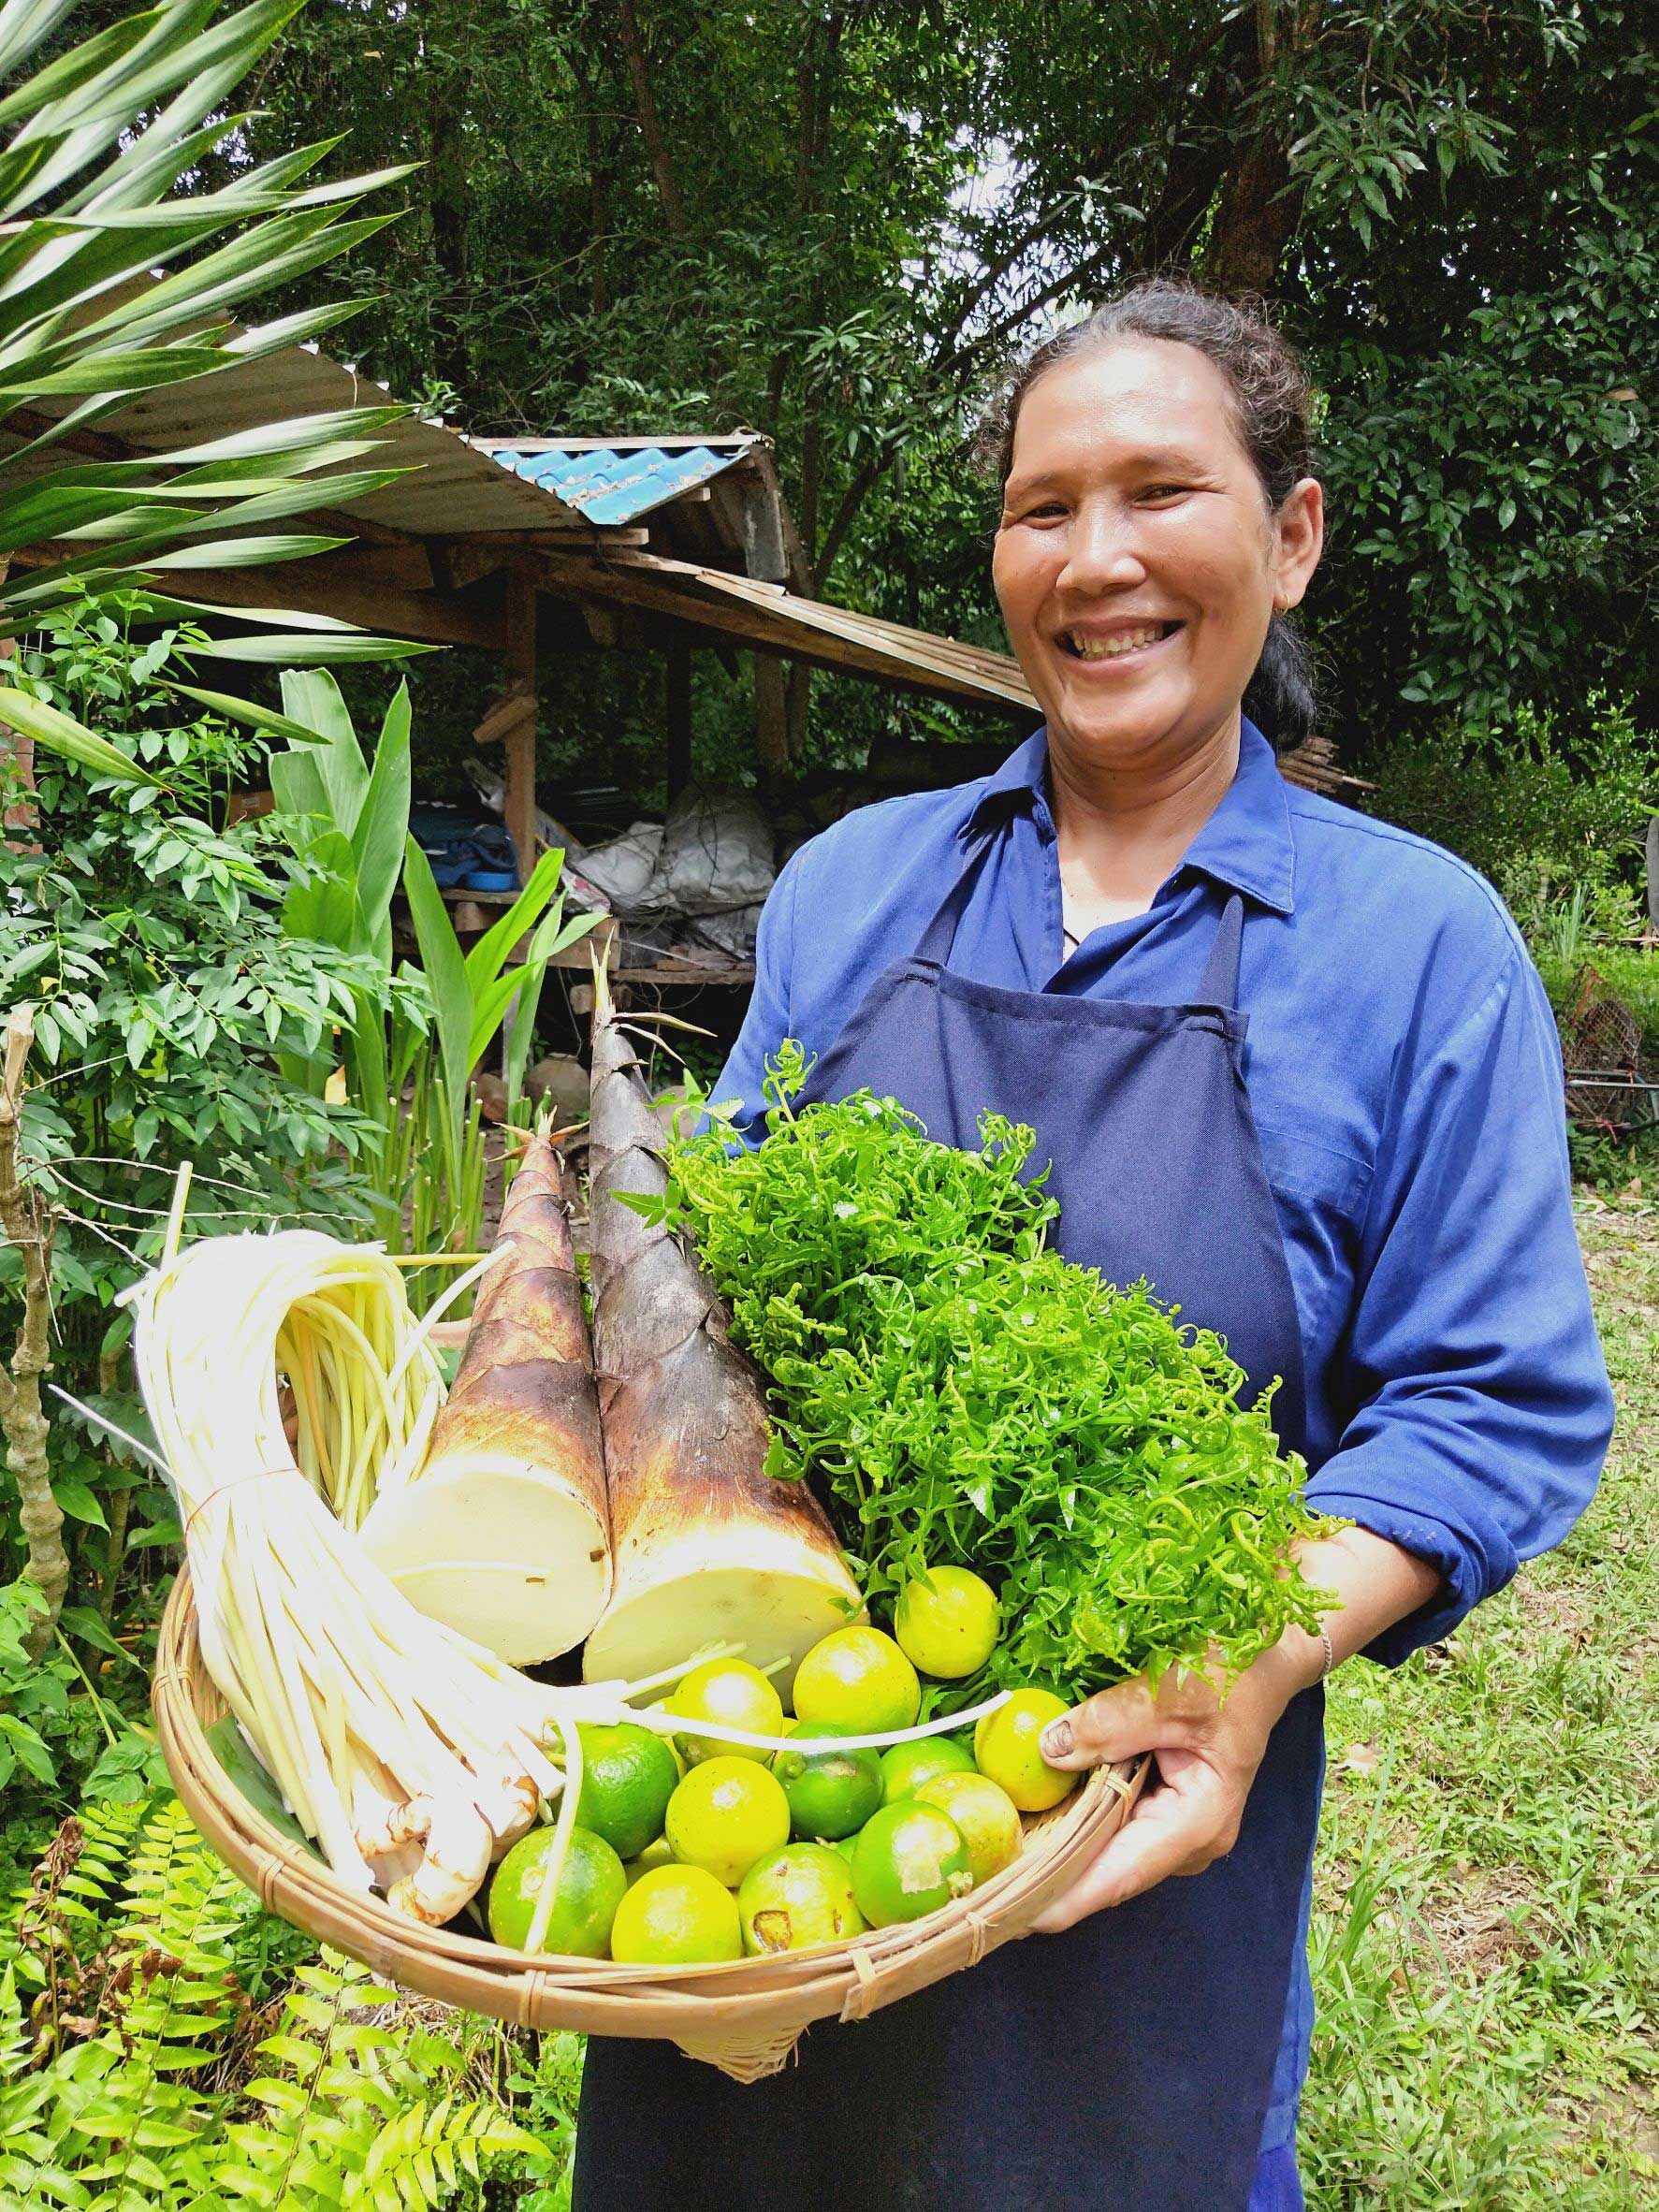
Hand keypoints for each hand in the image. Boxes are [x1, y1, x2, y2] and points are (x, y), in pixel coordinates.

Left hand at [1028, 1639, 1312, 1933]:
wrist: (1265, 1653)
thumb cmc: (1228, 1673)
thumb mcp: (1166, 1692)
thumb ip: (1108, 1723)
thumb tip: (1049, 1750)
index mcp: (1197, 1824)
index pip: (1118, 1876)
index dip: (1063, 1897)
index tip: (1013, 1915)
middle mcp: (1190, 1840)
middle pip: (1109, 1870)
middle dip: (1052, 1875)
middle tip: (990, 1881)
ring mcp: (1180, 1826)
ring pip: (1109, 1849)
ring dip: (1061, 1848)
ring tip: (1001, 1855)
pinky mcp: (1167, 1806)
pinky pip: (1116, 1824)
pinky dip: (1079, 1820)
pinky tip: (1038, 1816)